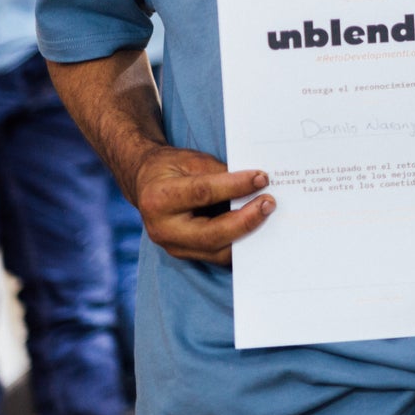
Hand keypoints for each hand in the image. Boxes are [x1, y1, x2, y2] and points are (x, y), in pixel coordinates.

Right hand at [130, 145, 273, 265]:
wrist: (146, 183)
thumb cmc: (171, 168)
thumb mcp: (192, 160)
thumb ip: (221, 173)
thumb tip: (256, 183)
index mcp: (159, 198)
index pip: (203, 193)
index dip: (236, 186)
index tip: (262, 178)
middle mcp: (162, 229)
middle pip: (211, 233)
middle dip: (245, 220)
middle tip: (269, 203)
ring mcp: (173, 246)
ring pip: (217, 250)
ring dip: (247, 234)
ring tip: (267, 214)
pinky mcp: (185, 254)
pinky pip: (217, 254)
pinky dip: (240, 243)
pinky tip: (258, 228)